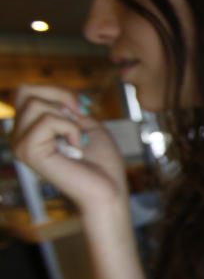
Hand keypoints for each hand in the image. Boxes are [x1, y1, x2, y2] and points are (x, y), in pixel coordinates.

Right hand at [11, 84, 127, 212]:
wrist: (109, 188)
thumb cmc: (101, 160)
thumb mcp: (85, 122)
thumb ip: (65, 105)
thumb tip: (52, 93)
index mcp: (29, 128)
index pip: (26, 91)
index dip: (57, 90)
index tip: (83, 108)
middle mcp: (18, 136)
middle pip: (24, 91)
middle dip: (61, 96)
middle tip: (82, 117)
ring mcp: (20, 144)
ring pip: (34, 104)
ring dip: (68, 117)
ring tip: (79, 139)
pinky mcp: (27, 152)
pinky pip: (46, 121)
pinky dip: (70, 129)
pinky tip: (77, 147)